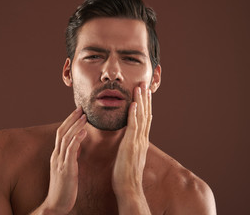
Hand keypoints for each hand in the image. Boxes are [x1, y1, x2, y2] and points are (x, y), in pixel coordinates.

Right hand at [41, 107, 86, 214]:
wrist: (55, 206)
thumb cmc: (63, 189)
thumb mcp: (67, 169)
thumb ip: (71, 155)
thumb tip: (78, 145)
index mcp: (57, 155)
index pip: (61, 133)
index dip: (69, 121)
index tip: (78, 112)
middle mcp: (56, 156)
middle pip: (62, 132)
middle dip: (71, 119)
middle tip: (81, 108)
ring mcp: (60, 162)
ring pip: (66, 138)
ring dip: (75, 126)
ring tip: (84, 116)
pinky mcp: (66, 169)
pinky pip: (71, 151)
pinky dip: (76, 139)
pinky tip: (83, 132)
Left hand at [112, 83, 151, 209]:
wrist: (129, 188)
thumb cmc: (126, 174)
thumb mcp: (129, 156)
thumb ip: (130, 145)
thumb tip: (128, 139)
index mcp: (141, 141)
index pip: (144, 119)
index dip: (145, 105)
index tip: (144, 93)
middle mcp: (142, 139)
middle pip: (145, 115)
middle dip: (145, 99)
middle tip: (144, 84)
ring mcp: (137, 142)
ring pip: (141, 117)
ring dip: (141, 101)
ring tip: (140, 87)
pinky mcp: (131, 146)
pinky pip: (133, 127)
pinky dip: (134, 114)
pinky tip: (133, 103)